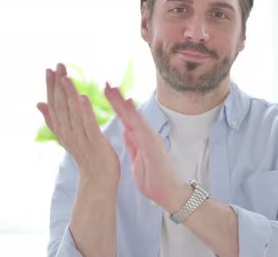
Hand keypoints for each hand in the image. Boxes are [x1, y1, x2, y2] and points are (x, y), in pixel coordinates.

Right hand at [37, 63, 119, 187]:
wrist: (98, 181)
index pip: (54, 104)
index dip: (51, 86)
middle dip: (58, 85)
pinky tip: (83, 96)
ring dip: (69, 94)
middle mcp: (68, 133)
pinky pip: (89, 125)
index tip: (49, 68)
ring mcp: (80, 138)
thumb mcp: (66, 135)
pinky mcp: (95, 143)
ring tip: (66, 77)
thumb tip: (38, 103)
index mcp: (62, 129)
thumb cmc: (86, 156)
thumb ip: (52, 119)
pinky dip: (85, 111)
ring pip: (72, 113)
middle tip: (58, 65)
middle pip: (60, 106)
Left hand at [104, 84, 189, 211]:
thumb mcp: (138, 159)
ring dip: (123, 104)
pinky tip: (127, 107)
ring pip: (134, 117)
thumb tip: (126, 130)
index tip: (107, 92)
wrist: (170, 194)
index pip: (126, 119)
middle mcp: (146, 135)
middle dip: (117, 99)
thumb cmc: (155, 179)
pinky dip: (134, 117)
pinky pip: (141, 129)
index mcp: (141, 139)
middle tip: (106, 83)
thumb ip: (133, 143)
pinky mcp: (153, 146)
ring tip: (113, 90)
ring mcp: (150, 139)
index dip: (116, 106)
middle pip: (129, 114)